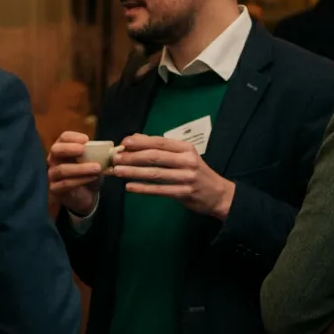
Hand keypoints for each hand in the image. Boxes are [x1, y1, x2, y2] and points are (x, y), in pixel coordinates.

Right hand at [47, 131, 102, 217]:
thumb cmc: (88, 173)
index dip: (73, 137)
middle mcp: (54, 159)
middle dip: (69, 148)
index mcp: (63, 148)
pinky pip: (66, 183)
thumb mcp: (95, 161)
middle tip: (83, 149)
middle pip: (56, 150)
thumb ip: (98, 154)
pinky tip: (92, 177)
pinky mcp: (55, 188)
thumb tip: (110, 150)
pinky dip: (80, 180)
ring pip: (62, 169)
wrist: (86, 195)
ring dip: (80, 168)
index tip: (86, 139)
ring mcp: (52, 174)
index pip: (63, 137)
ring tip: (97, 167)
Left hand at [111, 134, 234, 219]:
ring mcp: (186, 178)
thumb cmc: (197, 173)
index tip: (124, 142)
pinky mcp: (184, 193)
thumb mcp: (184, 156)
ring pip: (155, 174)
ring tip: (118, 171)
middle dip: (133, 157)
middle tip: (116, 158)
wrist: (218, 194)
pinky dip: (143, 188)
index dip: (141, 141)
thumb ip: (163, 149)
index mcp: (186, 149)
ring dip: (134, 172)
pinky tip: (130, 187)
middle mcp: (187, 161)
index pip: (160, 142)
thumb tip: (136, 140)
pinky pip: (159, 190)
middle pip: (155, 157)